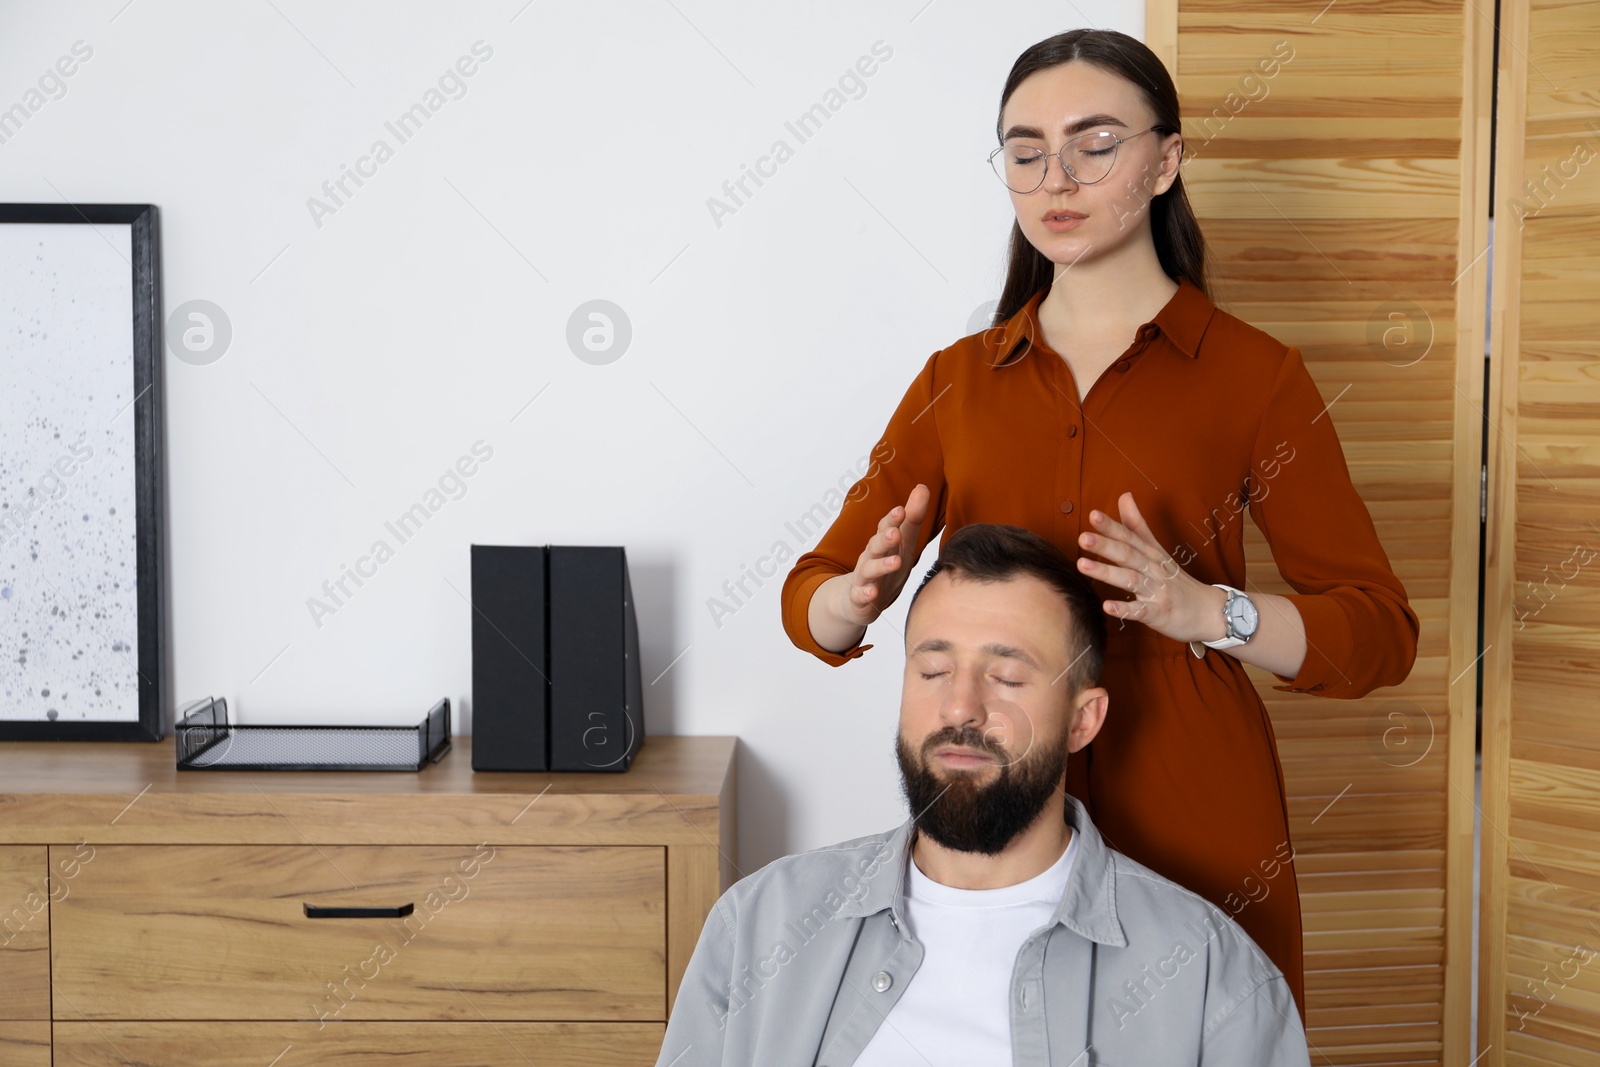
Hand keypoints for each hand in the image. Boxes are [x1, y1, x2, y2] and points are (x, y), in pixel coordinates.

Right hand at [834, 483, 931, 628]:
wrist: (854, 599)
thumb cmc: (884, 568)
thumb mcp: (902, 544)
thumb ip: (912, 519)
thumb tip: (922, 487)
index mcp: (882, 544)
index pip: (886, 528)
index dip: (893, 520)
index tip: (901, 510)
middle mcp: (871, 558)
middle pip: (876, 546)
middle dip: (885, 539)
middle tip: (895, 533)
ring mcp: (864, 578)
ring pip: (869, 569)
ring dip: (881, 565)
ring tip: (895, 562)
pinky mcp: (858, 599)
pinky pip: (860, 596)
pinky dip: (865, 594)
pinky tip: (871, 593)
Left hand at [1075, 491, 1225, 642]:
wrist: (1207, 610)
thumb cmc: (1176, 579)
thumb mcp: (1157, 549)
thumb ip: (1137, 525)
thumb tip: (1124, 495)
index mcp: (1150, 553)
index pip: (1129, 536)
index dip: (1111, 526)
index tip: (1093, 515)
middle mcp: (1153, 569)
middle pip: (1128, 554)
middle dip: (1105, 546)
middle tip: (1083, 538)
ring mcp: (1156, 591)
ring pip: (1130, 580)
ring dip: (1107, 573)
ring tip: (1083, 565)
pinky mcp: (1158, 613)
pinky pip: (1140, 611)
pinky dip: (1124, 609)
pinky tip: (1107, 606)